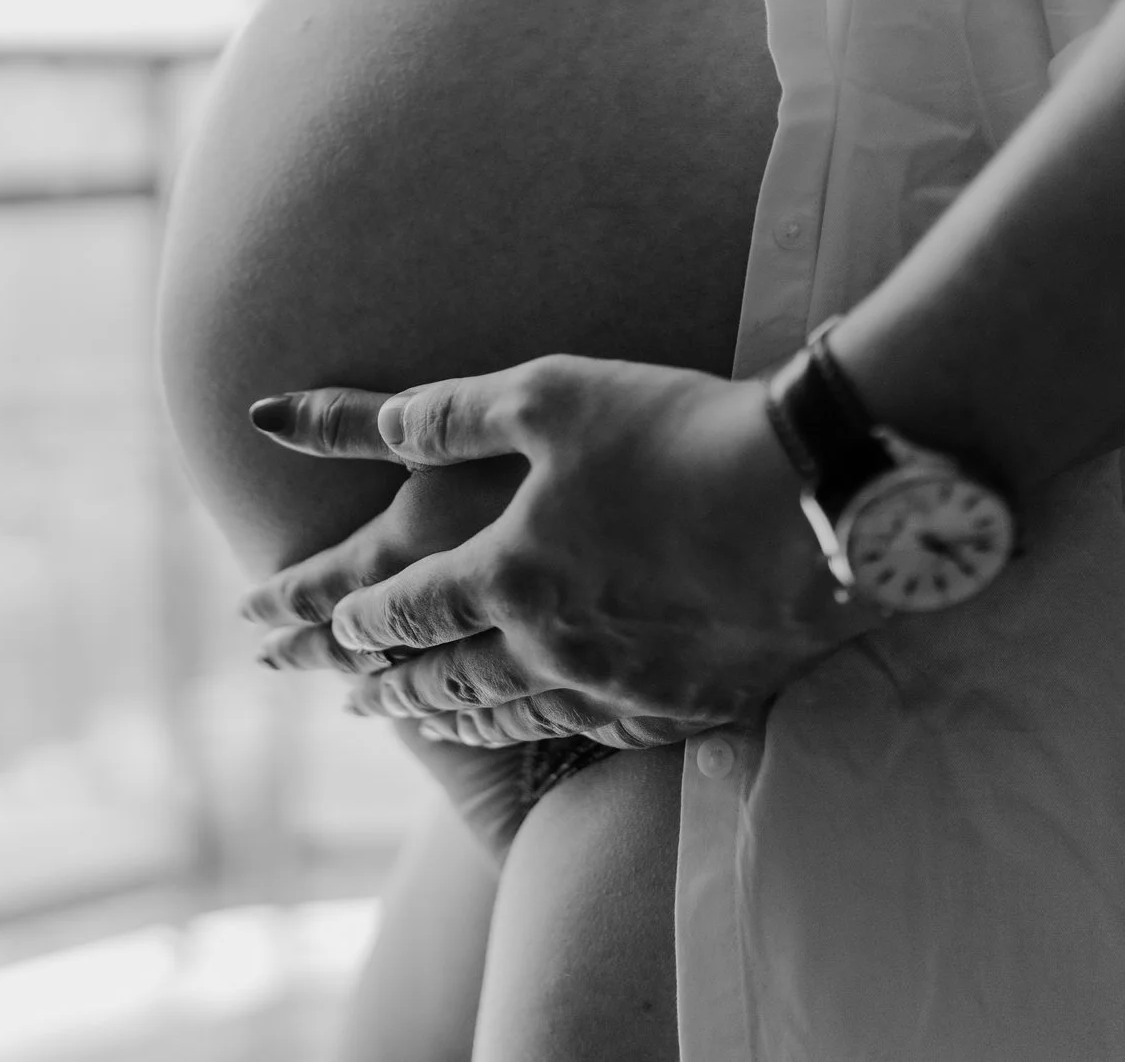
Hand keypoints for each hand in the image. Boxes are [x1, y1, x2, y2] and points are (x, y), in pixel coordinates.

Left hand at [240, 355, 870, 740]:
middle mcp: (546, 647)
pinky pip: (587, 729)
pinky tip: (539, 721)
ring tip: (414, 717)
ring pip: (506, 714)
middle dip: (378, 679)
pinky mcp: (682, 707)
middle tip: (334, 689)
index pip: (397, 606)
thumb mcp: (550, 394)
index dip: (341, 615)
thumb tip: (357, 427)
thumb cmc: (679, 433)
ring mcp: (616, 687)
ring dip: (446, 714)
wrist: (819, 508)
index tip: (305, 624)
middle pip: (439, 676)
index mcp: (502, 572)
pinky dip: (538, 727)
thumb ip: (444, 415)